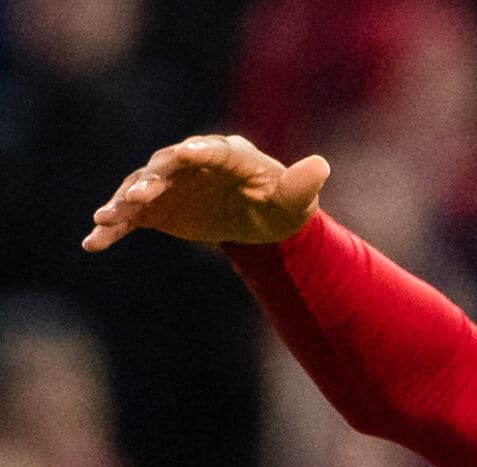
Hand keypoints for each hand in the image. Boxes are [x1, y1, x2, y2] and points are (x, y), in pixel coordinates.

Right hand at [83, 134, 328, 252]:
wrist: (259, 219)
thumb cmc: (281, 205)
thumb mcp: (295, 201)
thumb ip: (302, 185)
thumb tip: (321, 165)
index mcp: (229, 155)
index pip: (213, 151)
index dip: (200, 152)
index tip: (187, 152)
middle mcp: (191, 162)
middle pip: (167, 167)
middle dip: (152, 178)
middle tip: (140, 193)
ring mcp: (170, 183)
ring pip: (141, 188)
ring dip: (124, 201)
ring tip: (108, 217)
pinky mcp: (156, 207)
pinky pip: (131, 217)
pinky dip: (113, 228)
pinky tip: (93, 243)